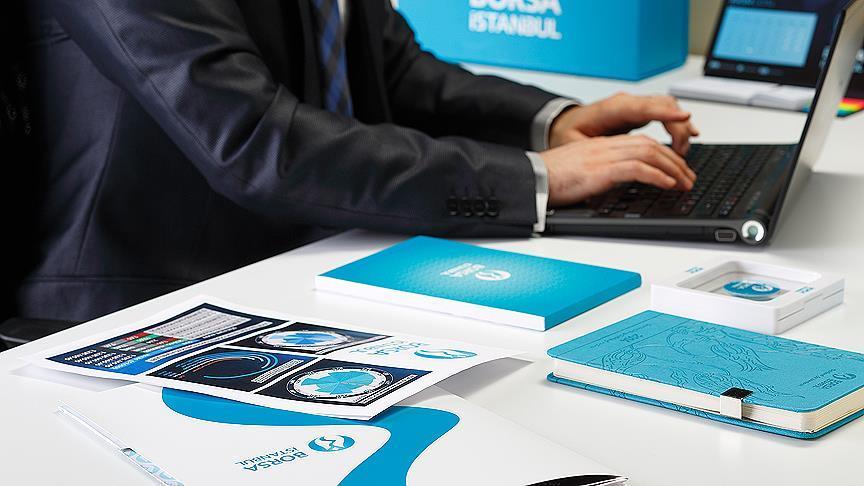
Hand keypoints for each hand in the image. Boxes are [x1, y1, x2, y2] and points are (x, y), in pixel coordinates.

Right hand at [541, 134, 696, 206]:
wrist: (531, 178)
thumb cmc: (548, 179)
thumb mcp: (580, 172)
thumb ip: (599, 172)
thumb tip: (619, 184)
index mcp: (600, 145)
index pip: (640, 143)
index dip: (663, 155)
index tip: (676, 170)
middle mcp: (605, 146)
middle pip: (650, 146)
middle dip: (675, 161)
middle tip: (688, 178)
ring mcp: (603, 156)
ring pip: (649, 154)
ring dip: (672, 169)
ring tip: (684, 183)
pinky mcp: (600, 170)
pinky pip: (636, 169)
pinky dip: (656, 176)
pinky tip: (667, 185)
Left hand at [549, 93, 699, 155]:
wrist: (565, 124)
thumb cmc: (568, 133)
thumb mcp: (572, 143)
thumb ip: (589, 150)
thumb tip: (604, 160)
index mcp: (610, 109)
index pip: (643, 107)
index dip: (665, 112)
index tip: (684, 117)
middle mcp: (626, 104)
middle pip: (663, 105)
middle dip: (678, 126)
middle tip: (681, 154)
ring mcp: (634, 107)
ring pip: (668, 107)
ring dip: (680, 127)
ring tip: (682, 153)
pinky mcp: (639, 114)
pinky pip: (665, 113)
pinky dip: (677, 125)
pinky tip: (686, 139)